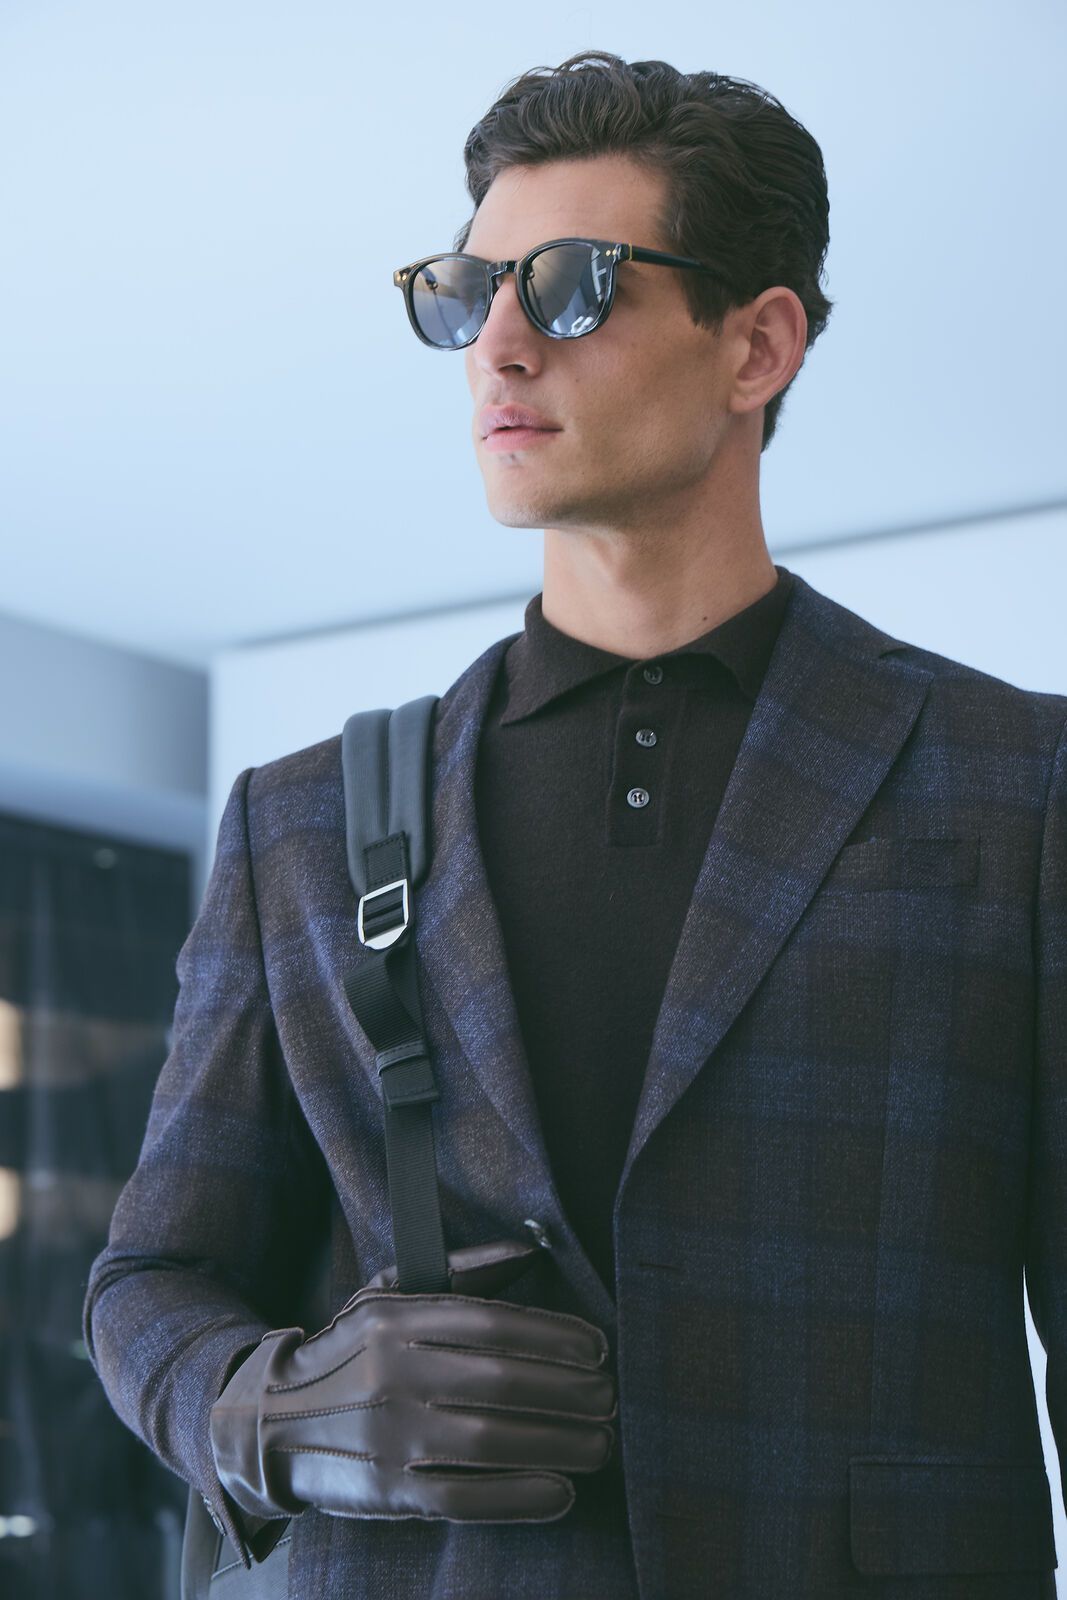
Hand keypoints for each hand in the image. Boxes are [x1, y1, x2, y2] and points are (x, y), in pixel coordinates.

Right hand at [209, 1240, 616, 1524]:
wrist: (267, 1421)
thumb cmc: (350, 1351)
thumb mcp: (387, 1293)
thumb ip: (461, 1271)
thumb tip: (529, 1251)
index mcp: (396, 1318)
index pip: (492, 1323)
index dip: (554, 1336)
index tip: (598, 1349)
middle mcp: (391, 1371)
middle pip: (502, 1381)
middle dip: (570, 1393)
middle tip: (610, 1399)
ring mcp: (387, 1435)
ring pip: (492, 1440)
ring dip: (560, 1444)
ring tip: (600, 1443)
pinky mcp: (384, 1492)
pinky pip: (464, 1497)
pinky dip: (520, 1497)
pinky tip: (559, 1491)